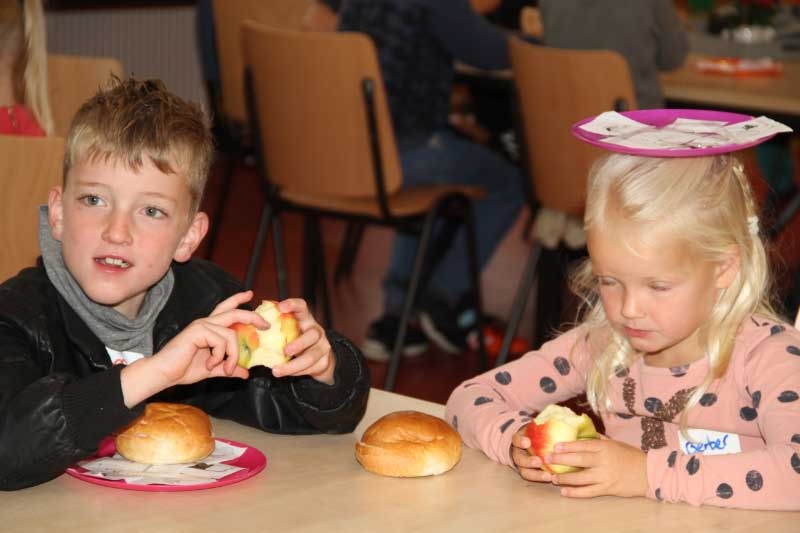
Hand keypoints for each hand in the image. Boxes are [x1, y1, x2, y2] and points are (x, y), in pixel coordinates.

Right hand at [121, 291, 266, 405]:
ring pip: (231, 335)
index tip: (250, 294)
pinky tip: (209, 363)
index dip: (238, 300)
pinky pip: (221, 341)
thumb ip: (229, 368)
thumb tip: (246, 373)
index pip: (226, 308)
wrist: (164, 373)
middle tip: (266, 325)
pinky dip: (220, 356)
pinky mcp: (198, 331)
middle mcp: (206, 323)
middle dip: (252, 317)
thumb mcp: (213, 369)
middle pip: (234, 313)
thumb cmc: (183, 369)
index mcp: (209, 328)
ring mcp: (202, 325)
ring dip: (233, 355)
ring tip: (226, 368)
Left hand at [270, 298, 335, 384]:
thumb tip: (251, 325)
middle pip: (312, 334)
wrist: (319, 358)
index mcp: (305, 319)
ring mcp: (323, 346)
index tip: (280, 308)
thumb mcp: (289, 330)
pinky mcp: (324, 362)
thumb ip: (276, 327)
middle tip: (285, 351)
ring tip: (277, 371)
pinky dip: (295, 372)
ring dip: (293, 365)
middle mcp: (316, 331)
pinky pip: (309, 369)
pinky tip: (285, 373)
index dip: (292, 305)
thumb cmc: (297, 340)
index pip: (302, 307)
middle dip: (299, 343)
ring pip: (311, 357)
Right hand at [510, 424, 553, 482]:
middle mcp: (518, 453)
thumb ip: (545, 423)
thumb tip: (568, 415)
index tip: (527, 442)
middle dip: (528, 461)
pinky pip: (531, 477)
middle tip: (539, 461)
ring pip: (524, 471)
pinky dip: (540, 478)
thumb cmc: (536, 433)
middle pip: (519, 459)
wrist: (526, 443)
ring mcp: (522, 464)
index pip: (516, 439)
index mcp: (518, 439)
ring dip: (535, 474)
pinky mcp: (528, 472)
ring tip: (548, 476)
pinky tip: (551, 479)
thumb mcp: (536, 427)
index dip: (520, 441)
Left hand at [548, 436, 647, 497]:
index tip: (554, 445)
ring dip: (564, 478)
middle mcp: (603, 461)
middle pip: (578, 460)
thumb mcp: (614, 443)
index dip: (567, 446)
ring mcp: (605, 476)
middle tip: (546, 459)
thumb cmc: (630, 455)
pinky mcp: (607, 489)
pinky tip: (564, 492)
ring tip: (552, 477)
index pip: (582, 445)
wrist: (648, 473)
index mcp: (604, 447)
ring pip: (580, 478)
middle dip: (560, 460)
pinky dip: (575, 493)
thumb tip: (582, 432)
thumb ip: (598, 439)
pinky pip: (588, 492)